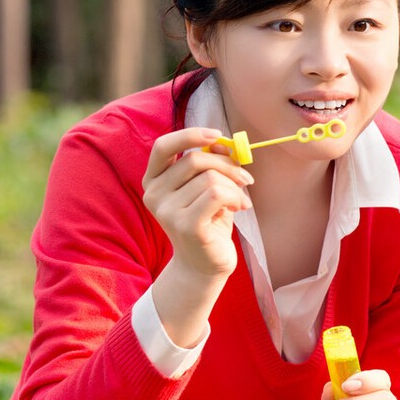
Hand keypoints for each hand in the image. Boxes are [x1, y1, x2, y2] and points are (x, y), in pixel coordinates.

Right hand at [143, 127, 253, 345]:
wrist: (205, 264)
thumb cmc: (208, 221)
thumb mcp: (207, 187)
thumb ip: (209, 163)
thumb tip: (221, 141)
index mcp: (154, 180)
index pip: (163, 146)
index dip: (190, 135)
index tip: (218, 135)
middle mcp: (154, 194)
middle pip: (197, 159)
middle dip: (228, 165)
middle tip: (245, 178)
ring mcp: (167, 211)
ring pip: (211, 178)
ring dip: (235, 187)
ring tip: (240, 201)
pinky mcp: (186, 226)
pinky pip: (217, 194)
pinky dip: (235, 197)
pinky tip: (239, 208)